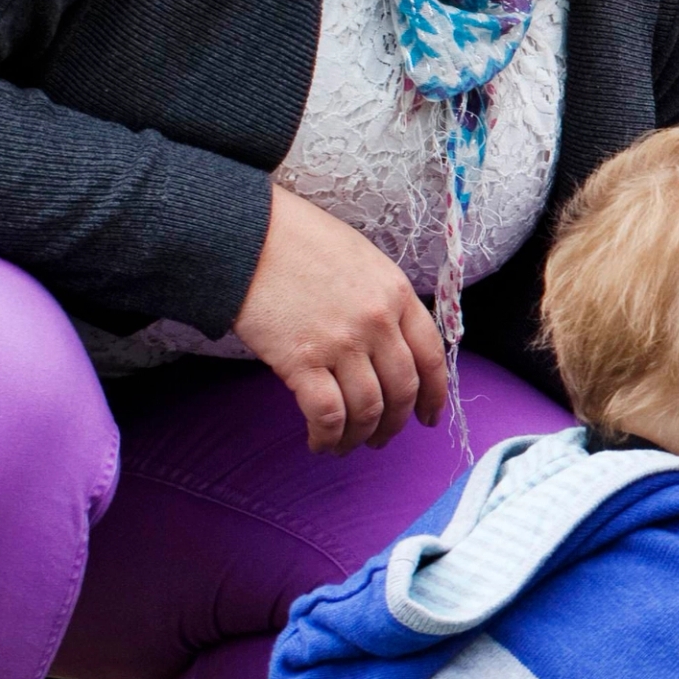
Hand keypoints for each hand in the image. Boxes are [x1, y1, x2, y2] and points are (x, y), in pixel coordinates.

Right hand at [232, 185, 449, 453]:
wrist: (244, 233)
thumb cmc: (297, 239)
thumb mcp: (360, 258)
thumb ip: (381, 299)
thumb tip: (386, 342)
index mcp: (396, 292)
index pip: (431, 354)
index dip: (434, 394)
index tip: (429, 416)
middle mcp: (377, 321)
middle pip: (401, 389)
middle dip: (395, 423)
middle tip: (382, 439)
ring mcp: (341, 342)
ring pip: (367, 409)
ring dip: (359, 437)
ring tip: (344, 445)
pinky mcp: (301, 361)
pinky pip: (327, 414)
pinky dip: (327, 437)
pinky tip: (318, 442)